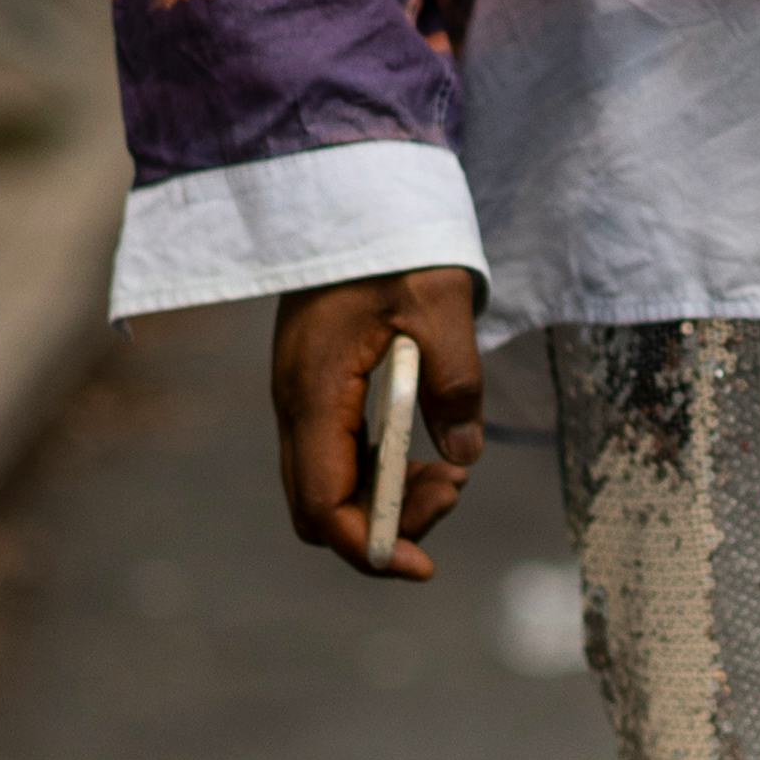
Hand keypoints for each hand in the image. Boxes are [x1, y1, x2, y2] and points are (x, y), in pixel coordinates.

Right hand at [270, 267, 486, 581]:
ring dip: (389, 496)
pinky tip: (428, 451)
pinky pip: (338, 455)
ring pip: (329, 486)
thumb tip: (464, 455)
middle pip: (321, 509)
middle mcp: (295, 404)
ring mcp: (301, 398)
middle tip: (453, 489)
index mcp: (315, 392)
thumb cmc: (396, 246)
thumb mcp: (442, 308)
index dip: (371, 546)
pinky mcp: (316, 389)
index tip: (424, 565)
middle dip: (386, 523)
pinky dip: (380, 470)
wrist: (350, 193)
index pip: (326, 504)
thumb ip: (455, 384)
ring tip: (453, 470)